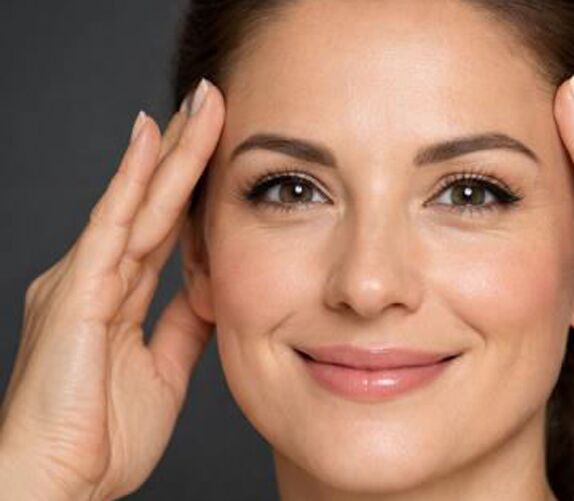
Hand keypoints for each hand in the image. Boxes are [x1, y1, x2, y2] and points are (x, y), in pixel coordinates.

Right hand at [0, 78, 224, 499]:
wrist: (54, 484)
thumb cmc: (97, 437)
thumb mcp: (161, 370)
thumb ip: (183, 327)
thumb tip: (213, 292)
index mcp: (113, 298)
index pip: (162, 229)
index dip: (189, 188)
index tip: (218, 151)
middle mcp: (95, 278)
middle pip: (150, 203)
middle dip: (183, 153)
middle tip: (212, 104)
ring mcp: (82, 279)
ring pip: (137, 201)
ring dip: (171, 152)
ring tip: (200, 106)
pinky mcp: (76, 291)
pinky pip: (113, 225)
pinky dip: (133, 181)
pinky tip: (153, 141)